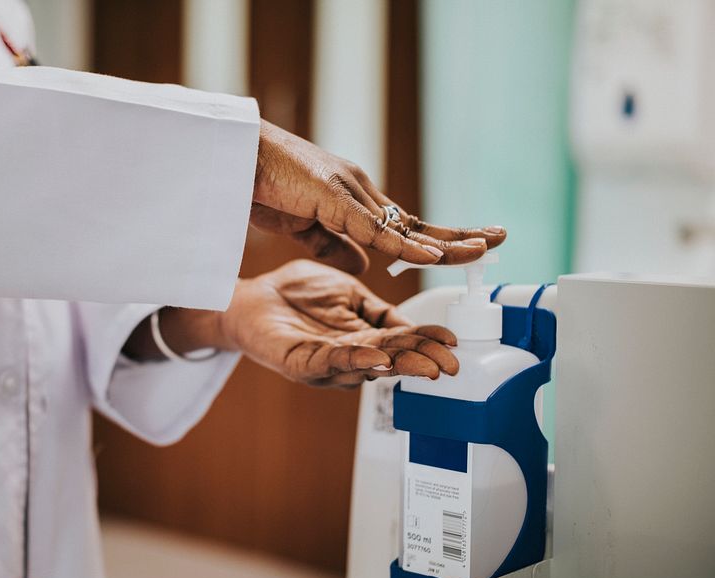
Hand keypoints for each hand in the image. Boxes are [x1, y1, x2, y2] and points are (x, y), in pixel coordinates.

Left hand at [219, 260, 459, 387]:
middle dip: (422, 361)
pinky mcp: (299, 363)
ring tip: (424, 365)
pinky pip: (329, 362)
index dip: (428, 342)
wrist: (249, 297)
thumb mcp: (349, 294)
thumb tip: (413, 321)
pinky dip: (355, 360)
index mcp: (363, 337)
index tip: (454, 342)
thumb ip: (379, 309)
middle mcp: (348, 355)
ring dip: (397, 365)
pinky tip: (376, 358)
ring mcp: (325, 363)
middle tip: (449, 364)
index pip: (402, 341)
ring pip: (366, 366)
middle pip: (392, 360)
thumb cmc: (296, 295)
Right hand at [251, 120, 505, 272]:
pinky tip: (432, 255)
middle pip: (416, 220)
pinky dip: (405, 244)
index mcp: (351, 200)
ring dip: (446, 239)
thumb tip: (364, 265)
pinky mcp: (331, 198)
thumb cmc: (260, 184)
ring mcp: (348, 192)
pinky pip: (374, 228)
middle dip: (457, 233)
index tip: (464, 248)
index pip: (401, 224)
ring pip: (405, 224)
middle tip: (499, 238)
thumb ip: (334, 245)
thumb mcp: (303, 226)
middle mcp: (358, 192)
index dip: (433, 239)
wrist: (231, 157)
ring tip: (484, 247)